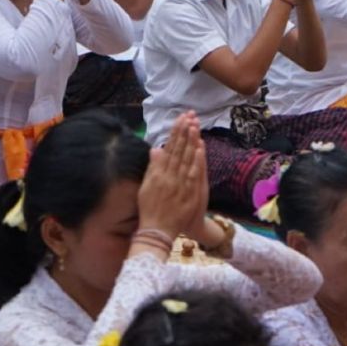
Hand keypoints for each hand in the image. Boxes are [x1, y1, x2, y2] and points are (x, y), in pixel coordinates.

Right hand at [136, 112, 207, 240]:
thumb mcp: (146, 187)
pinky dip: (196, 160)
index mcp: (158, 173)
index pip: (168, 148)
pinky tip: (200, 147)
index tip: (180, 119)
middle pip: (178, 149)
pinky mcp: (188, 193)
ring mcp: (179, 184)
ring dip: (190, 140)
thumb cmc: (150, 209)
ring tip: (195, 124)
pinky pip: (193, 173)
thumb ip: (152, 167)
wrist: (157, 231)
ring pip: (186, 158)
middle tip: (189, 115)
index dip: (175, 133)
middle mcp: (168, 176)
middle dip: (183, 131)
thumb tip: (155, 150)